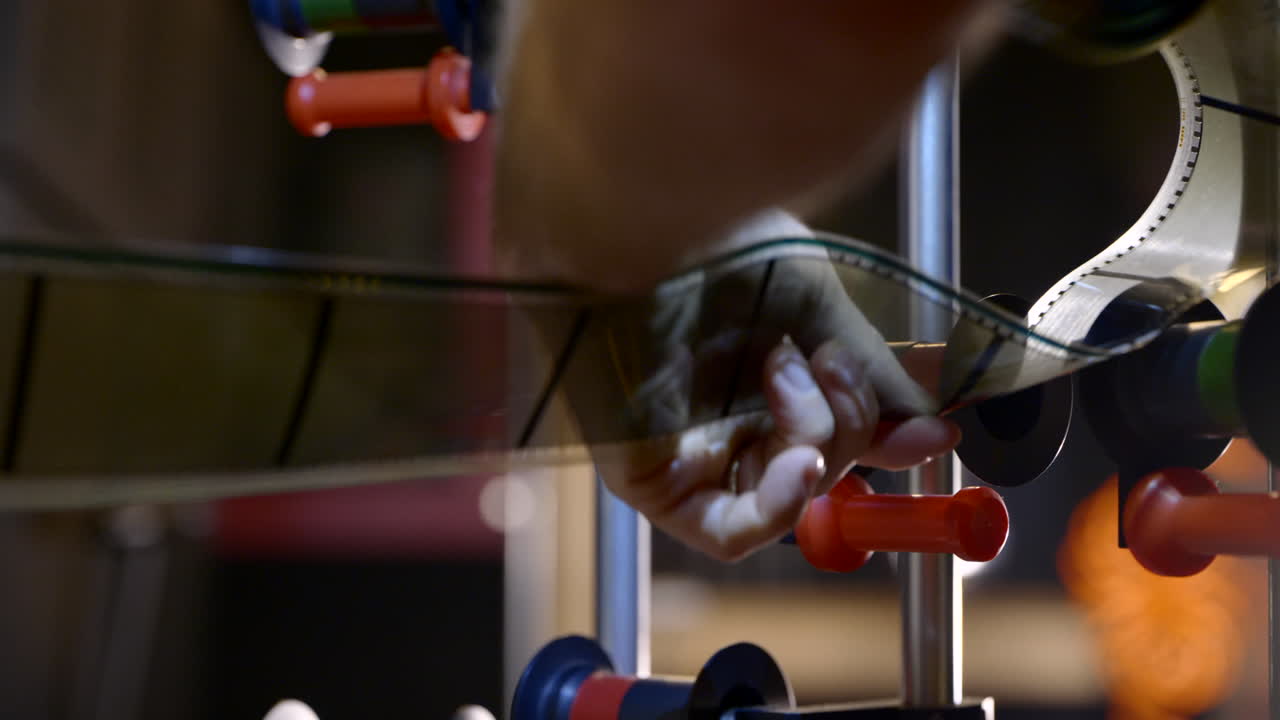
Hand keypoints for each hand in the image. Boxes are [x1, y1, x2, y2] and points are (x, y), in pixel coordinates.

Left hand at [560, 212, 959, 560]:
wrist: (633, 216)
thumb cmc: (711, 239)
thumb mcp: (812, 300)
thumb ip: (867, 366)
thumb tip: (929, 425)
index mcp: (763, 364)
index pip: (835, 424)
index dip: (888, 432)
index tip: (937, 425)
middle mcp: (728, 411)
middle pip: (819, 462)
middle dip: (855, 421)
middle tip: (835, 361)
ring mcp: (690, 447)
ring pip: (784, 498)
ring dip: (818, 442)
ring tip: (788, 369)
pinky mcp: (650, 477)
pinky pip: (726, 531)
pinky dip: (779, 507)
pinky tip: (802, 462)